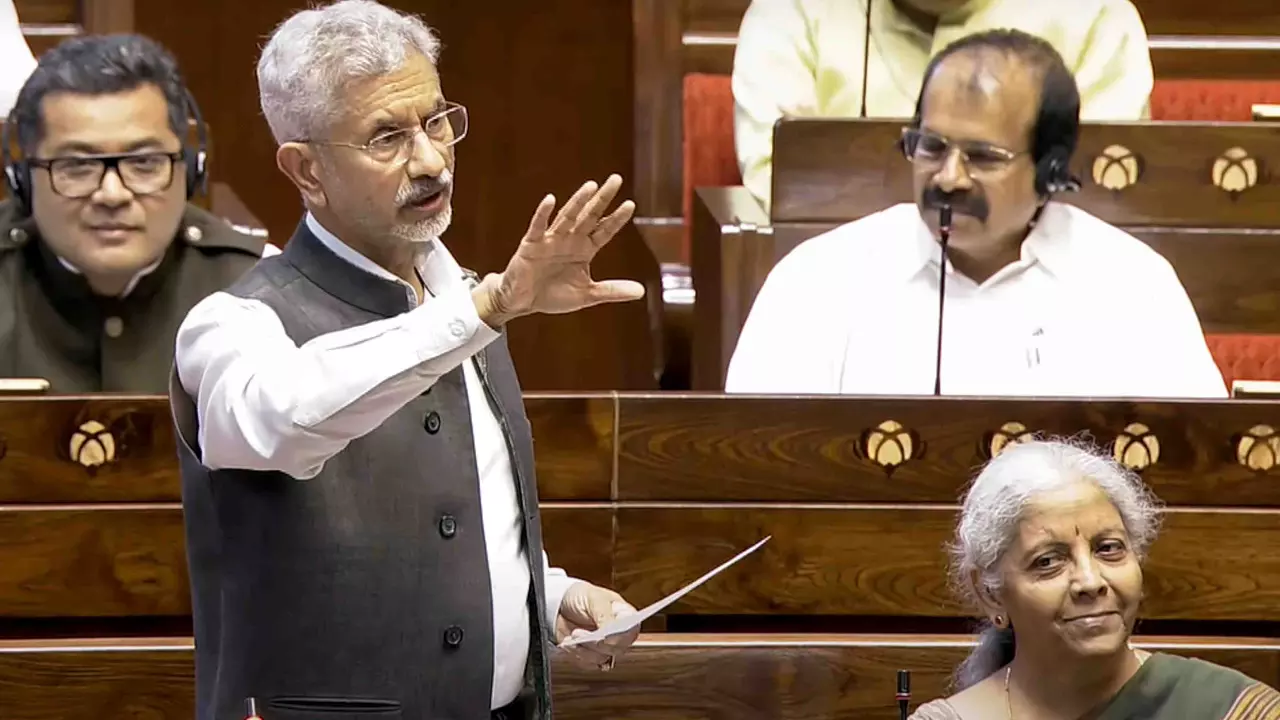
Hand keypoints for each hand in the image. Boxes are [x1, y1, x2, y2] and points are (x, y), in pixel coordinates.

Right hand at [473, 174, 644, 325]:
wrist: (522, 302)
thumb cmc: (553, 294)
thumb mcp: (587, 295)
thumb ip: (612, 290)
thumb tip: (641, 291)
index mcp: (585, 249)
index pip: (604, 230)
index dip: (617, 218)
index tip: (631, 204)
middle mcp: (570, 240)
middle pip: (590, 215)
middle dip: (603, 198)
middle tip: (616, 179)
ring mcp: (551, 240)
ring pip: (567, 217)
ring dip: (578, 201)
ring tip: (591, 186)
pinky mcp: (532, 244)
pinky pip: (538, 227)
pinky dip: (543, 214)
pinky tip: (550, 200)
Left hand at [554, 581, 638, 670]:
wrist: (561, 605)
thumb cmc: (582, 596)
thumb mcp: (593, 598)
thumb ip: (604, 613)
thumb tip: (611, 629)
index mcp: (625, 616)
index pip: (632, 631)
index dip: (620, 636)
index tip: (603, 635)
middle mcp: (619, 633)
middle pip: (616, 649)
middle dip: (595, 643)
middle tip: (578, 633)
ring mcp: (606, 646)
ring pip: (601, 658)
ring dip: (583, 649)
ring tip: (571, 636)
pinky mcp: (592, 656)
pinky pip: (588, 664)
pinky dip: (576, 654)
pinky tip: (567, 642)